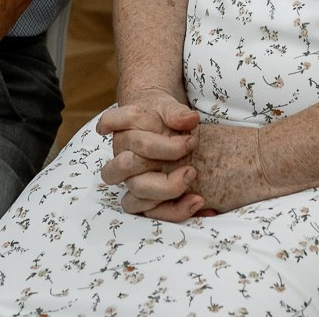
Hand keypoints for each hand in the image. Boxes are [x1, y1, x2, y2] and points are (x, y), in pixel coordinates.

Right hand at [97, 90, 205, 220]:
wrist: (158, 121)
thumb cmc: (161, 114)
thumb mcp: (168, 106)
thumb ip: (177, 112)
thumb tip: (190, 119)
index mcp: (125, 128)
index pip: (127, 137)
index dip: (156, 140)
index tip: (192, 140)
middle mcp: (121, 154)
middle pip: (126, 167)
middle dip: (159, 168)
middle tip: (192, 171)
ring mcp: (128, 178)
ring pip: (132, 198)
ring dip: (165, 197)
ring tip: (197, 195)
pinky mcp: (138, 196)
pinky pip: (148, 213)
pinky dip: (173, 212)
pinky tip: (197, 204)